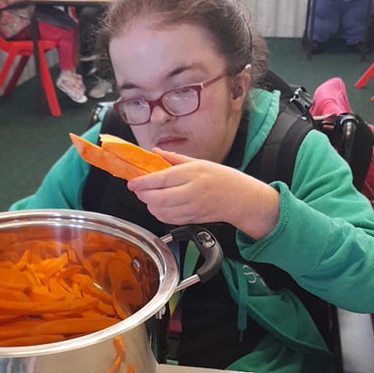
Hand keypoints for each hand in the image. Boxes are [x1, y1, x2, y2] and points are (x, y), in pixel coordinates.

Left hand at [127, 151, 279, 238]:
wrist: (241, 199)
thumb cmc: (222, 178)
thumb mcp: (199, 162)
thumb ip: (174, 159)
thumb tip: (155, 152)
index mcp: (193, 173)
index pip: (161, 179)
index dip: (143, 182)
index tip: (132, 183)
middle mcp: (192, 192)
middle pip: (158, 198)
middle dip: (143, 195)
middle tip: (138, 189)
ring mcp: (192, 208)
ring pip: (161, 211)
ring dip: (149, 205)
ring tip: (148, 197)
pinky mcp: (192, 220)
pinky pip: (169, 220)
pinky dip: (159, 214)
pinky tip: (159, 206)